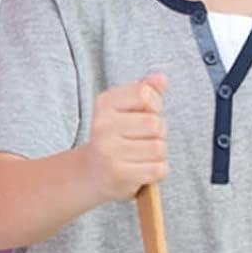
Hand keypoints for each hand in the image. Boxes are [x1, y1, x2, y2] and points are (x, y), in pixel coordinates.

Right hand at [83, 75, 167, 202]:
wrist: (89, 174)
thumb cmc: (115, 137)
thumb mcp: (125, 109)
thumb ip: (145, 91)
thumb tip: (162, 78)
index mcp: (104, 103)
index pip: (145, 94)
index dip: (155, 105)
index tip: (146, 114)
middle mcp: (102, 126)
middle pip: (155, 123)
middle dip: (158, 133)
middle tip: (141, 140)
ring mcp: (109, 151)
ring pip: (159, 147)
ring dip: (157, 153)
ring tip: (140, 154)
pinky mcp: (118, 174)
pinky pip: (158, 168)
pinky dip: (157, 170)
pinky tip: (141, 168)